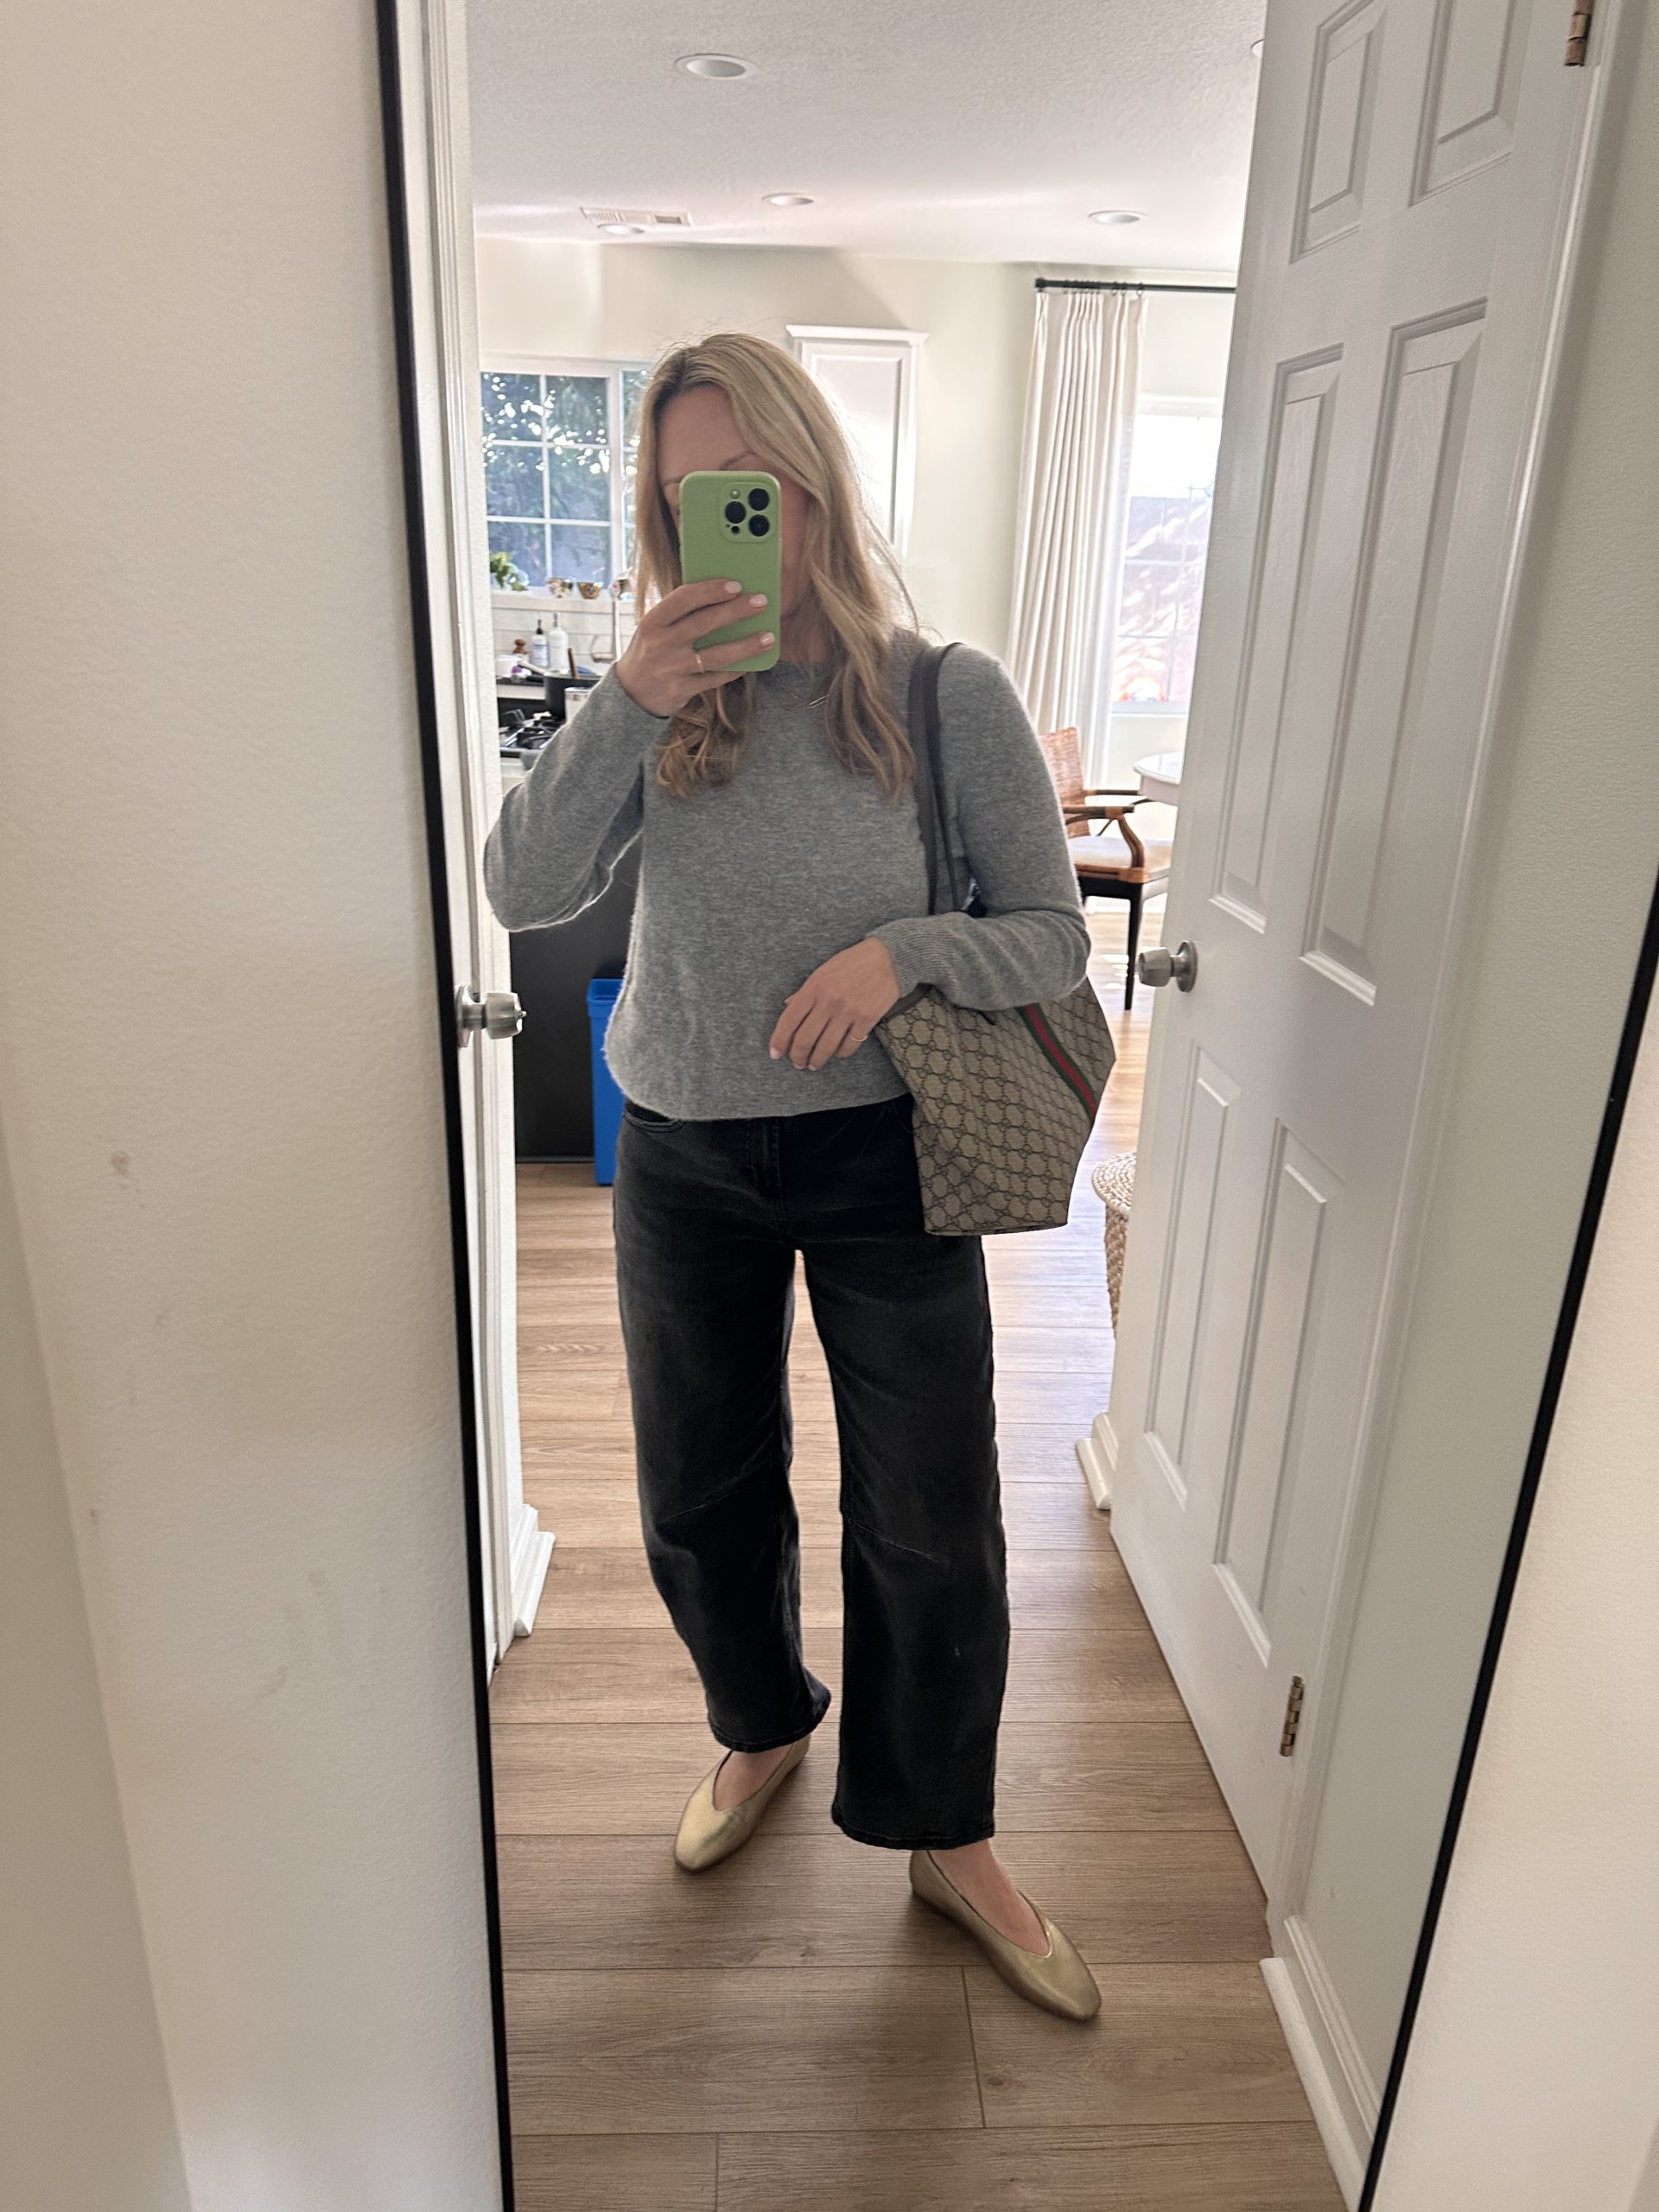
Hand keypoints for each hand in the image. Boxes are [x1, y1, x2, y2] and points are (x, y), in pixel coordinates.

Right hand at [613, 578, 772, 717]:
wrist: (631, 693)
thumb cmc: (651, 650)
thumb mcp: (655, 628)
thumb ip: (680, 613)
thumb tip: (721, 594)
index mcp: (653, 622)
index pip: (683, 599)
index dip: (710, 590)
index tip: (735, 584)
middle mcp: (661, 644)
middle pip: (704, 623)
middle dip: (735, 611)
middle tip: (761, 602)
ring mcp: (672, 669)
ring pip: (715, 655)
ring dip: (745, 646)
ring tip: (768, 637)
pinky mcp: (681, 691)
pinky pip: (714, 679)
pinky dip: (734, 670)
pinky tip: (751, 663)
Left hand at [770, 938, 901, 1069]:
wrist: (885, 958)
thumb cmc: (851, 963)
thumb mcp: (822, 972)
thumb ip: (804, 991)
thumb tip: (788, 1006)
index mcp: (814, 987)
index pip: (789, 1020)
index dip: (779, 1041)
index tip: (775, 1053)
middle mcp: (828, 1001)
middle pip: (805, 1039)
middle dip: (798, 1056)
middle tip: (797, 1063)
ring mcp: (848, 1011)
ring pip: (826, 1047)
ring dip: (817, 1060)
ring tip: (814, 1065)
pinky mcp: (867, 1019)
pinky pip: (849, 1046)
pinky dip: (840, 1053)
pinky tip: (837, 1053)